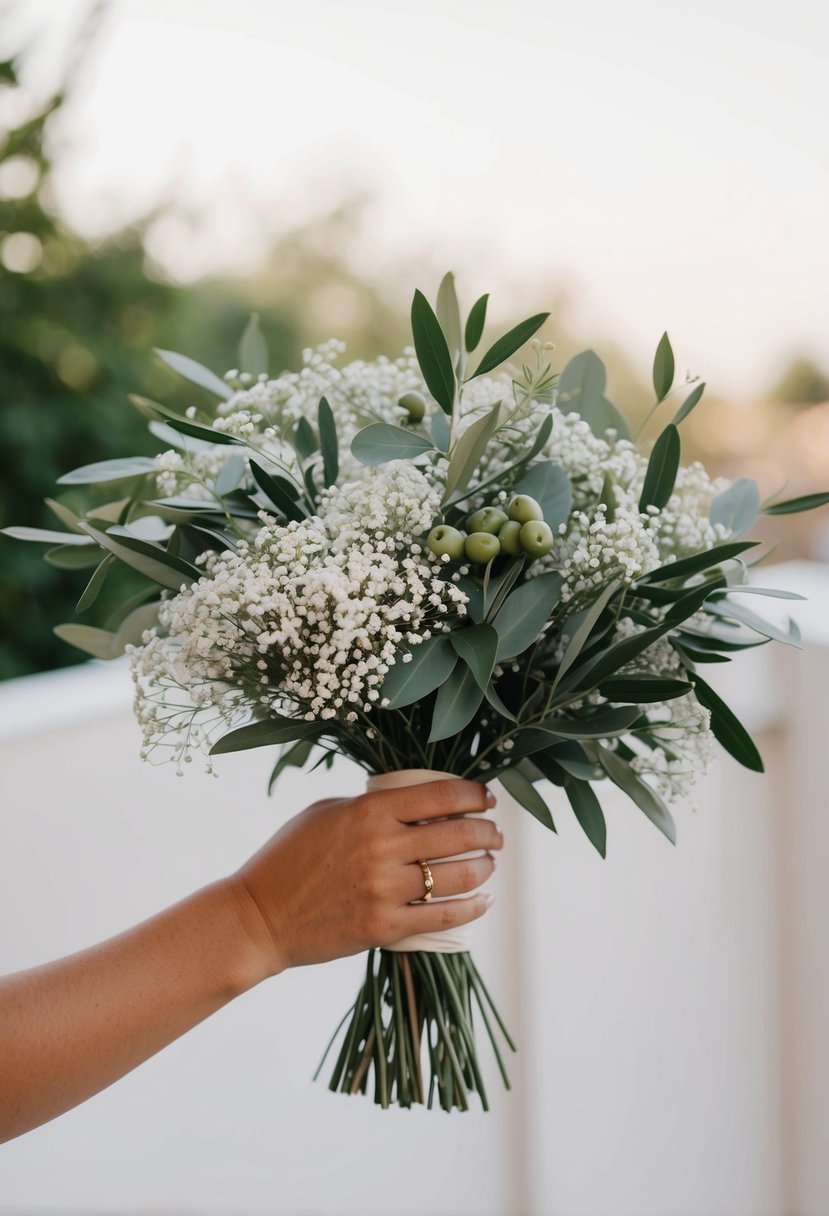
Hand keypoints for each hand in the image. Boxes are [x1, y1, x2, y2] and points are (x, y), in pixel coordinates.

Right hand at [226, 779, 502, 979]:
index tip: (487, 798)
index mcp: (369, 810)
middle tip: (495, 834)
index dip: (475, 795)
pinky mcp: (384, 927)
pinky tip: (483, 900)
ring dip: (484, 868)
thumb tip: (420, 803)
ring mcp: (384, 890)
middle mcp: (382, 847)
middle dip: (488, 832)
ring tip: (488, 864)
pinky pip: (444, 916)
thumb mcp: (328, 812)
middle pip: (459, 835)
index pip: (442, 796)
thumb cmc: (290, 857)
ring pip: (459, 876)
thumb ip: (373, 805)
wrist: (260, 915)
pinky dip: (473, 907)